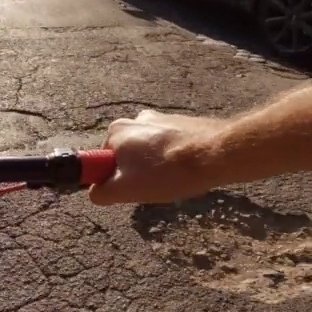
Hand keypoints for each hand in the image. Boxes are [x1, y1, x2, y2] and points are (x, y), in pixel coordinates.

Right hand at [88, 110, 226, 205]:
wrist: (215, 154)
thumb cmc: (169, 171)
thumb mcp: (126, 189)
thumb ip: (101, 192)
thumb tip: (95, 193)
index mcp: (116, 131)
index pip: (103, 161)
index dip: (114, 179)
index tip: (130, 188)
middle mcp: (135, 119)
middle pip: (127, 156)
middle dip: (136, 173)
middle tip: (153, 187)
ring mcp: (160, 119)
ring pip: (149, 152)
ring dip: (156, 167)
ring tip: (173, 180)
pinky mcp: (180, 123)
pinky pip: (168, 147)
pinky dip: (173, 160)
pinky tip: (185, 171)